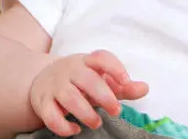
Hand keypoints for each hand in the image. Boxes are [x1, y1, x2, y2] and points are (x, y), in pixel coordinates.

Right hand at [30, 49, 147, 135]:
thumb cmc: (81, 80)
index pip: (101, 57)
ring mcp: (55, 85)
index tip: (126, 81)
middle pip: (87, 80)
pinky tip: (75, 130)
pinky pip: (50, 115)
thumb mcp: (100, 78)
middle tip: (116, 110)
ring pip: (69, 98)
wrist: (43, 79)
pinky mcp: (42, 101)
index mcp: (87, 60)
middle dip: (104, 96)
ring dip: (85, 113)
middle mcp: (70, 70)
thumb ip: (122, 86)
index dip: (115, 67)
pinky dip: (63, 126)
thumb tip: (145, 89)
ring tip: (97, 123)